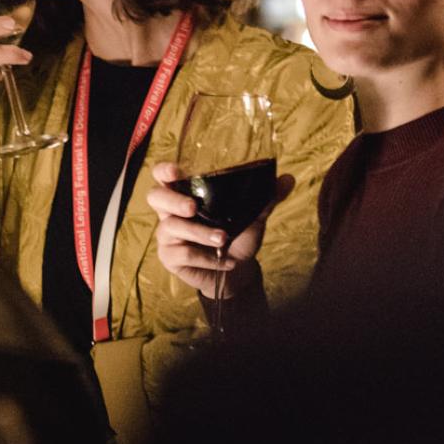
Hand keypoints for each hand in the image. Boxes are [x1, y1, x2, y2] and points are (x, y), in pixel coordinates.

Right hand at [147, 161, 294, 299]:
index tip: (175, 170)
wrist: (237, 272)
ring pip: (171, 227)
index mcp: (186, 195)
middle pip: (156, 197)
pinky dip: (205, 256)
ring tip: (223, 239)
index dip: (164, 170)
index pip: (164, 177)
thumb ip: (266, 197)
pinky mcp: (169, 257)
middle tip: (193, 207)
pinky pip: (182, 253)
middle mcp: (171, 212)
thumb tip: (288, 178)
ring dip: (199, 232)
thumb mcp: (253, 217)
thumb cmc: (238, 238)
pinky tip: (224, 260)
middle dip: (172, 199)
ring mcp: (167, 235)